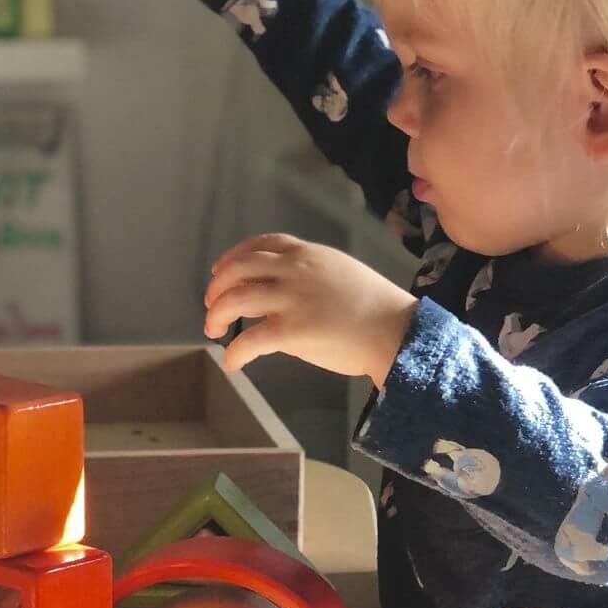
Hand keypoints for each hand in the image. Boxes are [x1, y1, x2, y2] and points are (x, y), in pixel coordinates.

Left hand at [204, 233, 416, 385]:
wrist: (397, 332)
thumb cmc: (376, 309)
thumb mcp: (341, 274)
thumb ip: (310, 277)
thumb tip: (282, 296)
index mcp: (308, 254)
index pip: (262, 245)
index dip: (234, 256)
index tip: (220, 270)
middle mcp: (295, 269)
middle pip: (239, 268)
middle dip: (217, 287)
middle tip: (211, 306)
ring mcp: (292, 298)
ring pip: (235, 299)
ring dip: (217, 315)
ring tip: (214, 332)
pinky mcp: (293, 330)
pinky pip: (251, 340)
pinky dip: (235, 352)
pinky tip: (233, 362)